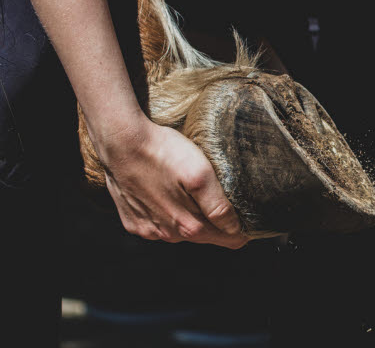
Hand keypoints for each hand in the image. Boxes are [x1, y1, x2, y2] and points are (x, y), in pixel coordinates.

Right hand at [93, 118, 248, 248]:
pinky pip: (157, 225)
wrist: (120, 141)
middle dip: (216, 225)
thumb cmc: (163, 153)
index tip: (249, 222)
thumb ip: (218, 206)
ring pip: (179, 231)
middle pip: (203, 235)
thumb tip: (234, 229)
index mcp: (189, 226)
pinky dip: (166, 216)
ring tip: (195, 199)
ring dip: (190, 220)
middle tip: (227, 207)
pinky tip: (168, 198)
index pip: (227, 239)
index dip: (240, 231)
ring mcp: (147, 229)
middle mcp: (167, 234)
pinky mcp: (132, 220)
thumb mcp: (200, 174)